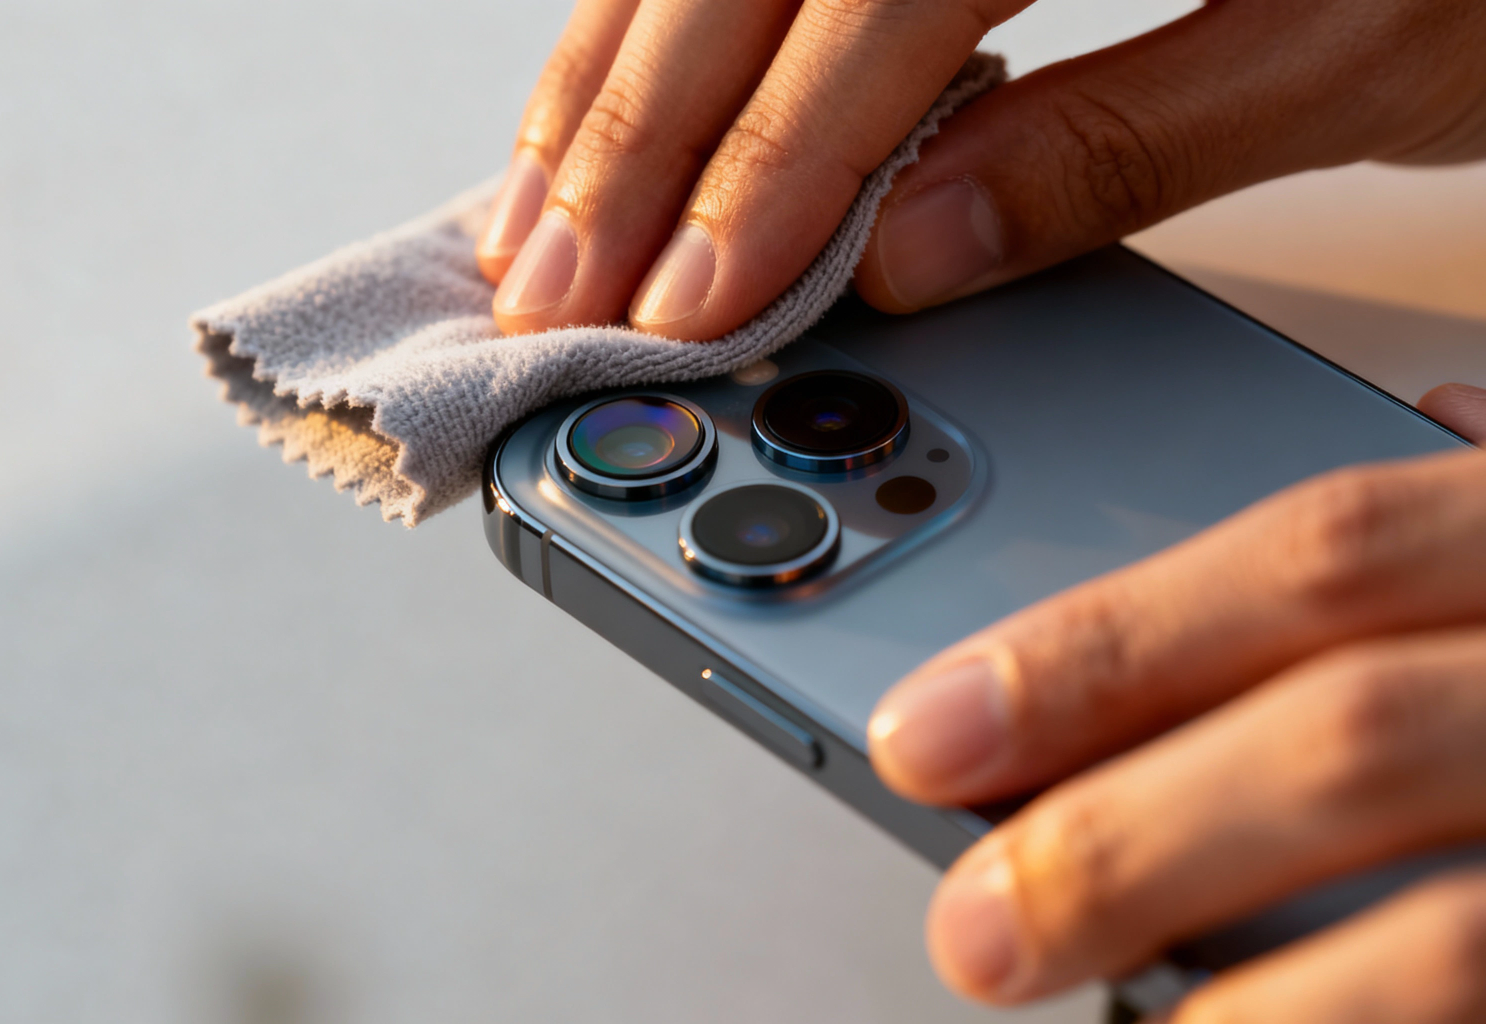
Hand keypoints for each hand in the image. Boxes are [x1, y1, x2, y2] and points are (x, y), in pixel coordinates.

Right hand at [478, 0, 1485, 339]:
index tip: (689, 300)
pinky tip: (614, 97)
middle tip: (557, 285)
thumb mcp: (1361, 50)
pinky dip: (666, 23)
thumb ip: (1127, 144)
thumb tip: (913, 249)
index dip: (769, 165)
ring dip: (614, 75)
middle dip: (637, 136)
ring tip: (538, 211)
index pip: (880, 4)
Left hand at [867, 400, 1485, 1020]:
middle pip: (1348, 739)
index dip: (1101, 645)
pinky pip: (1485, 1016)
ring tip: (1109, 1019)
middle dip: (1123, 839)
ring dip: (1250, 1002)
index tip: (924, 726)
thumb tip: (1420, 416)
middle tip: (975, 928)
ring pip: (1447, 935)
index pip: (1315, 552)